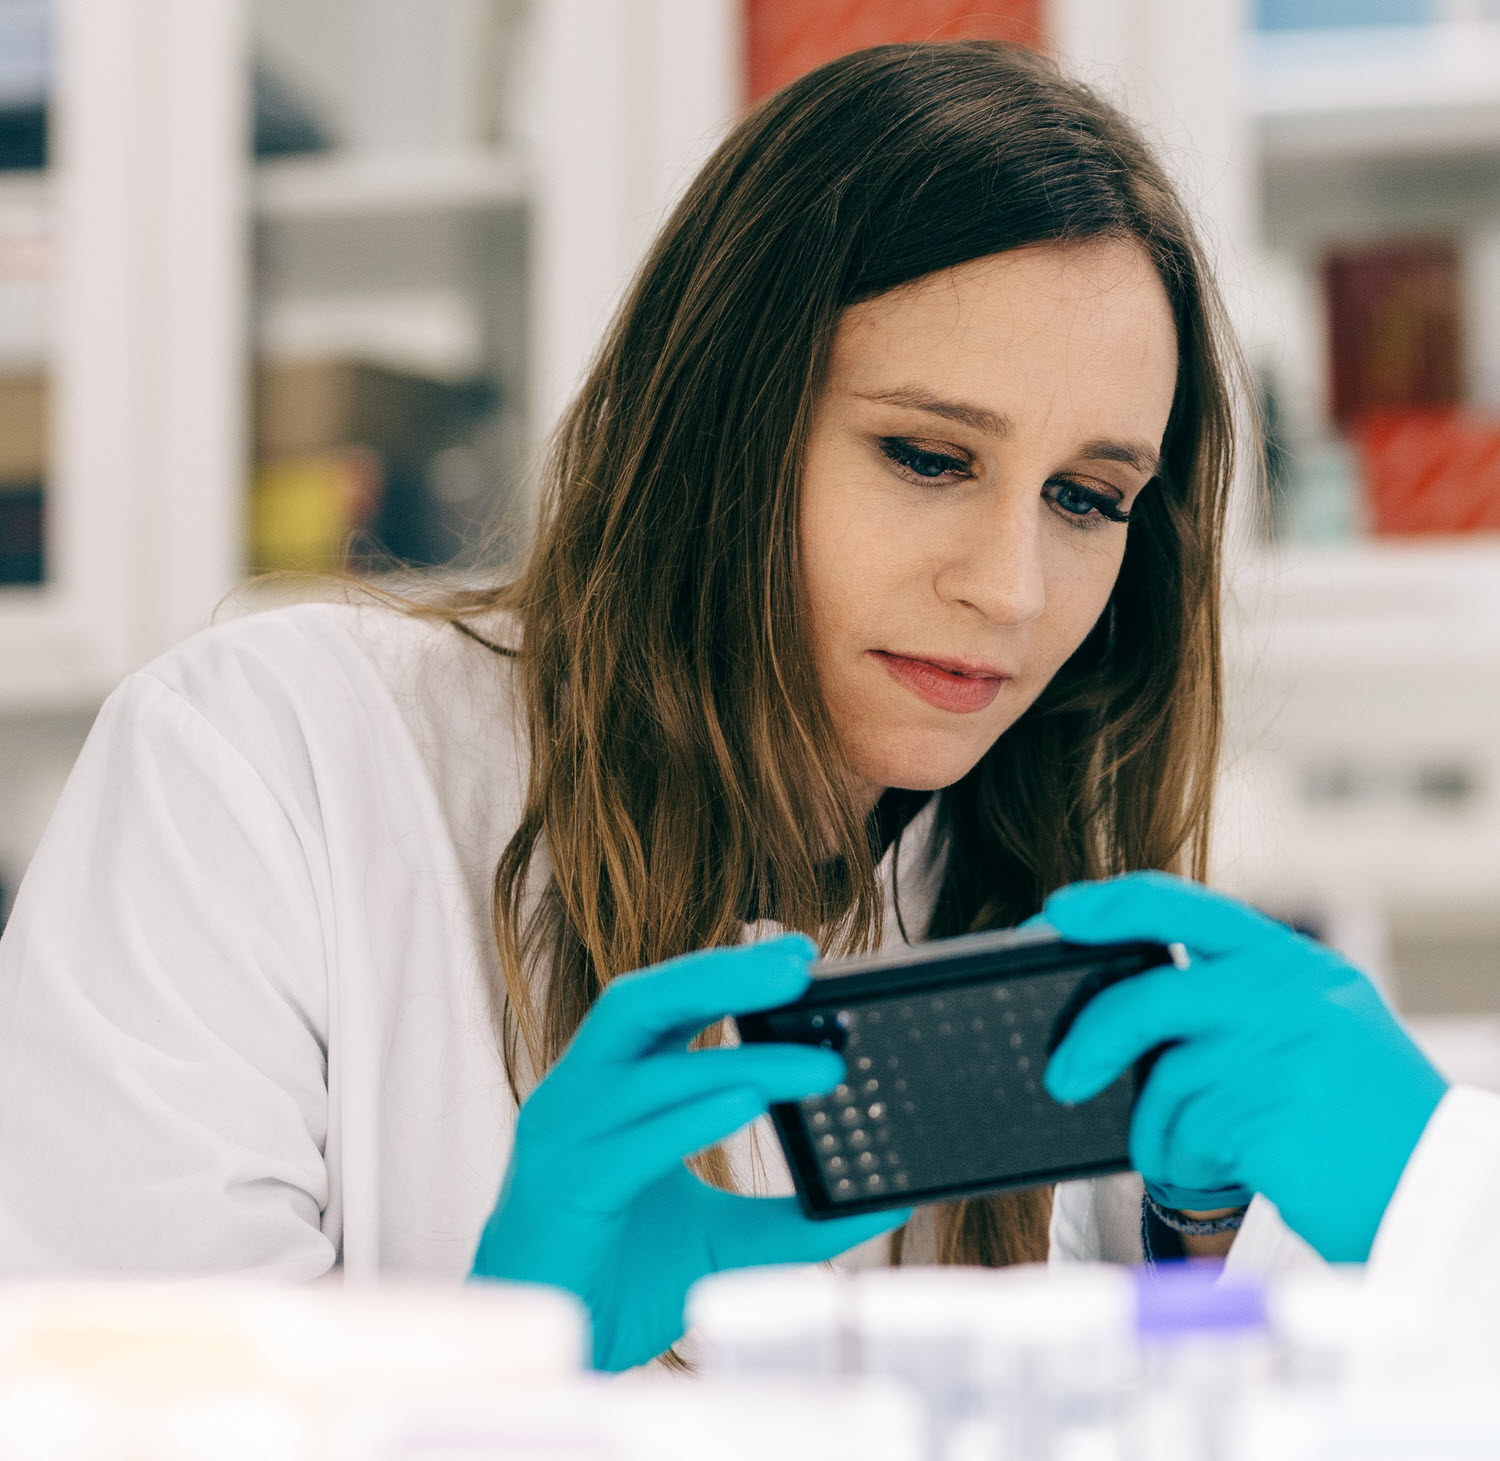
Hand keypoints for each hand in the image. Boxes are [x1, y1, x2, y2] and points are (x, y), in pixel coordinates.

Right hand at [470, 934, 908, 1369]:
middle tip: (800, 968)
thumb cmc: (623, 1274)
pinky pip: (630, 1142)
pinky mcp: (564, 1190)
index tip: (801, 955)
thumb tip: (887, 1199)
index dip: (728, 970)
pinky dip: (692, 1117)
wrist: (552, 1346)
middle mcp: (579, 1092)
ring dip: (738, 1058)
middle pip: (643, 1001)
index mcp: (611, 1084)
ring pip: (646, 1068)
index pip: (667, 1001)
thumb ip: (796, 1217)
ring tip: (819, 1065)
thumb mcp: (726, 1238)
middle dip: (721, 976)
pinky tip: (748, 1102)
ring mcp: (564, 1135)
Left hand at [1042, 873, 1446, 1261]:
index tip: (1056, 913)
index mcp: (1293, 960)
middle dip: (1089, 1040)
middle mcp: (1289, 990)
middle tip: (1059, 1078)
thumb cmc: (1358, 1122)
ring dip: (1160, 1130)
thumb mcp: (1310, 1031)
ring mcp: (1282, 1047)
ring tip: (1190, 1150)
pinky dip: (1186, 1162)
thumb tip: (1115, 1011)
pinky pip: (1183, 1135)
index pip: (1182, 905)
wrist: (1439, 1196)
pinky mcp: (1271, 1111)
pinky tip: (1232, 1170)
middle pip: (1148, 998)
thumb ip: (1230, 1004)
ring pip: (1163, 1082)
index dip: (1110, 904)